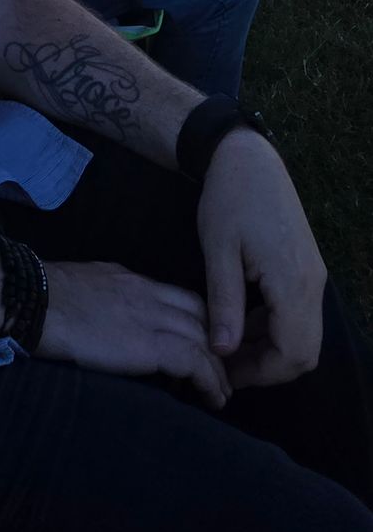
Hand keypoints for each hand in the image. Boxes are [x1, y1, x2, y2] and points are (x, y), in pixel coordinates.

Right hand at [37, 260, 231, 408]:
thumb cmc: (44, 298)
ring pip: (204, 340)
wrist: (33, 302)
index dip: (198, 323)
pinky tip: (213, 397)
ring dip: (218, 368)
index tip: (203, 346)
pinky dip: (209, 380)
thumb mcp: (85, 284)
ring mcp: (151, 318)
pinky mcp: (148, 346)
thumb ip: (106, 296)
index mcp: (131, 281)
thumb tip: (109, 316)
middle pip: (201, 317)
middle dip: (216, 344)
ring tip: (222, 393)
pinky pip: (193, 362)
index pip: (180, 298)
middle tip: (221, 371)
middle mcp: (148, 295)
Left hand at [196, 131, 325, 388]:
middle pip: (304, 350)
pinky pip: (297, 314)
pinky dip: (272, 326)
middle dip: (267, 366)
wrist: (248, 158)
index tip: (224, 373)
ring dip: (269, 347)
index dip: (261, 373)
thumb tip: (224, 351)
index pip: (293, 352)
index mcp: (293, 281)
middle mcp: (312, 282)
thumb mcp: (218, 251)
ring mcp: (312, 275)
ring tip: (226, 344)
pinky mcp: (305, 268)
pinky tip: (239, 319)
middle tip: (226, 365)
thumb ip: (224, 303)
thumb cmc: (229, 198)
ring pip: (303, 334)